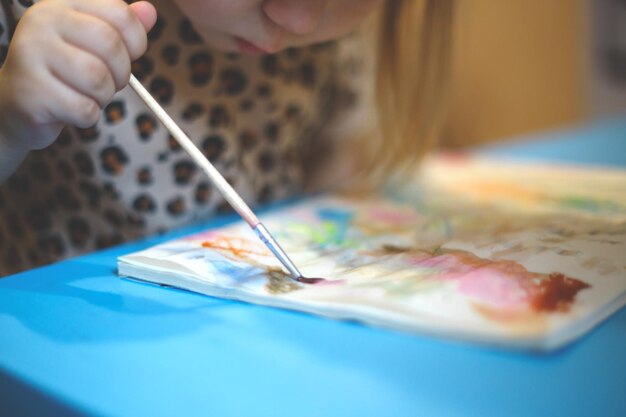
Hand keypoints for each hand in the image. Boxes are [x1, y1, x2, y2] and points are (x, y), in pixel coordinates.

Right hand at [0, 0, 155, 152]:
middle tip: (108, 83)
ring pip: (98, 80)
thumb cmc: (63, 72)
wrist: (17, 104)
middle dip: (121, 73)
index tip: (128, 56)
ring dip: (104, 97)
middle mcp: (42, 22)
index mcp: (62, 4)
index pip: (120, 14)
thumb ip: (122, 28)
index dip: (137, 43)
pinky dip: (88, 116)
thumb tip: (150, 11)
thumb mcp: (92, 44)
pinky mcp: (31, 91)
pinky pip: (84, 109)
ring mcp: (31, 54)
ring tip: (87, 95)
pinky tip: (71, 111)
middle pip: (110, 46)